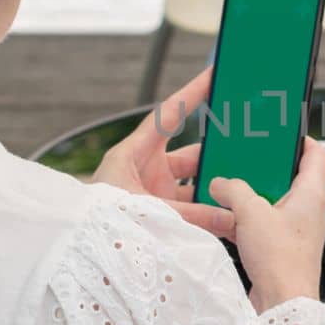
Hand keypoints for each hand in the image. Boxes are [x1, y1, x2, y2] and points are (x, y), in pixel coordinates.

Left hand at [94, 69, 233, 236]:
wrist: (79, 250)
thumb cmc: (96, 222)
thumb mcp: (145, 211)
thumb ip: (189, 215)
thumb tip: (229, 217)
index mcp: (134, 153)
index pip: (168, 115)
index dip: (191, 93)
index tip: (214, 74)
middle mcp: (146, 169)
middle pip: (191, 155)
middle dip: (216, 156)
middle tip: (245, 151)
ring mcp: (153, 192)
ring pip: (193, 185)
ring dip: (213, 192)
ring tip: (240, 196)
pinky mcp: (159, 214)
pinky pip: (189, 209)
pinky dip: (206, 215)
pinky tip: (227, 222)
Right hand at [208, 138, 324, 313]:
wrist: (283, 306)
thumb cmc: (282, 261)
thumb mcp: (251, 213)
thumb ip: (234, 190)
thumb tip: (221, 183)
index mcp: (311, 195)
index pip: (317, 155)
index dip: (302, 139)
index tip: (285, 132)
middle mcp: (307, 212)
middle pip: (289, 179)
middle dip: (264, 170)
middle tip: (245, 160)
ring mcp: (294, 232)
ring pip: (271, 204)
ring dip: (250, 198)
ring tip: (227, 190)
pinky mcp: (281, 250)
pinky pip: (261, 227)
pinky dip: (244, 221)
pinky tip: (223, 221)